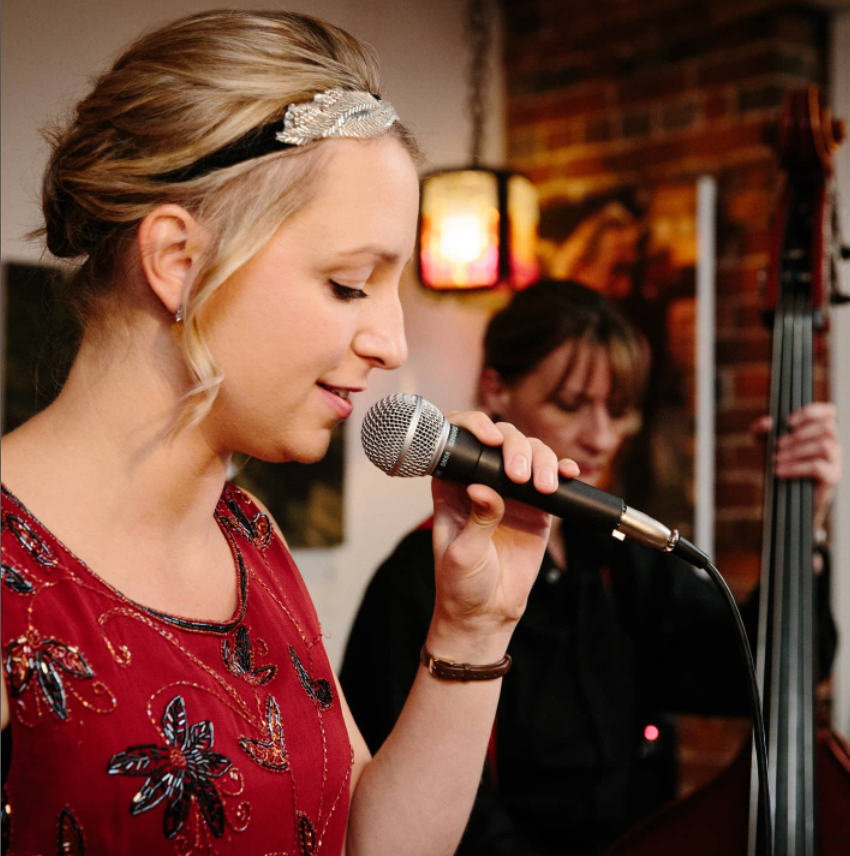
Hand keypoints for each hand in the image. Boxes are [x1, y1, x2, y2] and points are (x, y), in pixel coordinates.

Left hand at [427, 412, 578, 658]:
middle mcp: (482, 480)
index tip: (489, 439)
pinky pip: (553, 479)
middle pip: (502, 440)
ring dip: (542, 459)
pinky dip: (562, 471)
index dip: (474, 427)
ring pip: (530, 453)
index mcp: (453, 485)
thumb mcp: (463, 554)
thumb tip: (482, 490)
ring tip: (544, 487)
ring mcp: (512, 491)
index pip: (461, 441)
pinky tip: (568, 474)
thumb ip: (476, 521)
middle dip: (515, 446)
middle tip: (519, 476)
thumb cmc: (462, 583)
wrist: (487, 612)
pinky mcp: (538, 507)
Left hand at [751, 402, 841, 530]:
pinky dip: (795, 467)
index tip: (788, 422)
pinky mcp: (833, 478)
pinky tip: (780, 471)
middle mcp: (833, 443)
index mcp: (821, 431)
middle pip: (827, 427)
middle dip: (798, 435)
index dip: (811, 412)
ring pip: (824, 445)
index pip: (829, 411)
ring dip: (795, 451)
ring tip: (776, 459)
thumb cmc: (781, 466)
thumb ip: (761, 431)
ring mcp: (836, 461)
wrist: (789, 501)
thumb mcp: (766, 446)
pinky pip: (818, 466)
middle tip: (777, 446)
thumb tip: (766, 422)